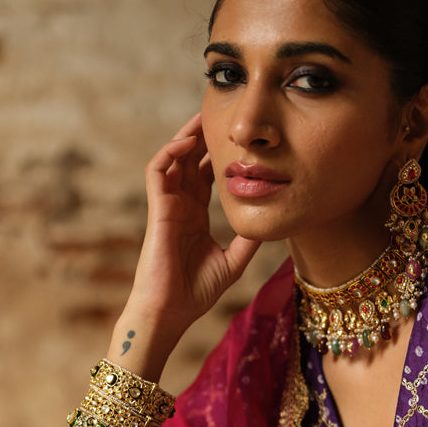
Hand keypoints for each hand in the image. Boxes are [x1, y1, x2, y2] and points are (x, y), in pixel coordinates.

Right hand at [121, 114, 259, 348]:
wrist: (171, 311)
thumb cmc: (195, 292)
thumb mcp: (233, 261)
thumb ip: (248, 239)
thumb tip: (270, 220)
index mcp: (196, 214)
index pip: (206, 174)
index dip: (218, 154)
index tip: (238, 137)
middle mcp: (181, 205)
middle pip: (190, 159)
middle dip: (204, 136)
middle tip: (223, 115)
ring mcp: (167, 205)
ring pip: (173, 158)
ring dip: (186, 136)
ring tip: (204, 116)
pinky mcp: (157, 208)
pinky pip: (157, 170)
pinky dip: (170, 152)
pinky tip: (188, 142)